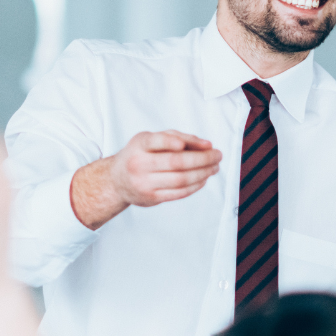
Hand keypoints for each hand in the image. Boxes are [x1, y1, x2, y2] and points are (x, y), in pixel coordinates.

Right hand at [71, 131, 221, 227]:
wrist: (117, 180)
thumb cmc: (140, 154)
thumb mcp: (151, 139)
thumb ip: (178, 137)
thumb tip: (207, 145)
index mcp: (139, 145)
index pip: (158, 141)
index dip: (177, 141)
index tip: (200, 143)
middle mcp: (139, 164)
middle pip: (176, 162)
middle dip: (202, 159)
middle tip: (218, 155)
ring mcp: (144, 184)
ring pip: (181, 180)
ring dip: (203, 173)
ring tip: (215, 167)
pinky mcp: (152, 198)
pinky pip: (179, 193)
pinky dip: (196, 186)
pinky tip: (204, 179)